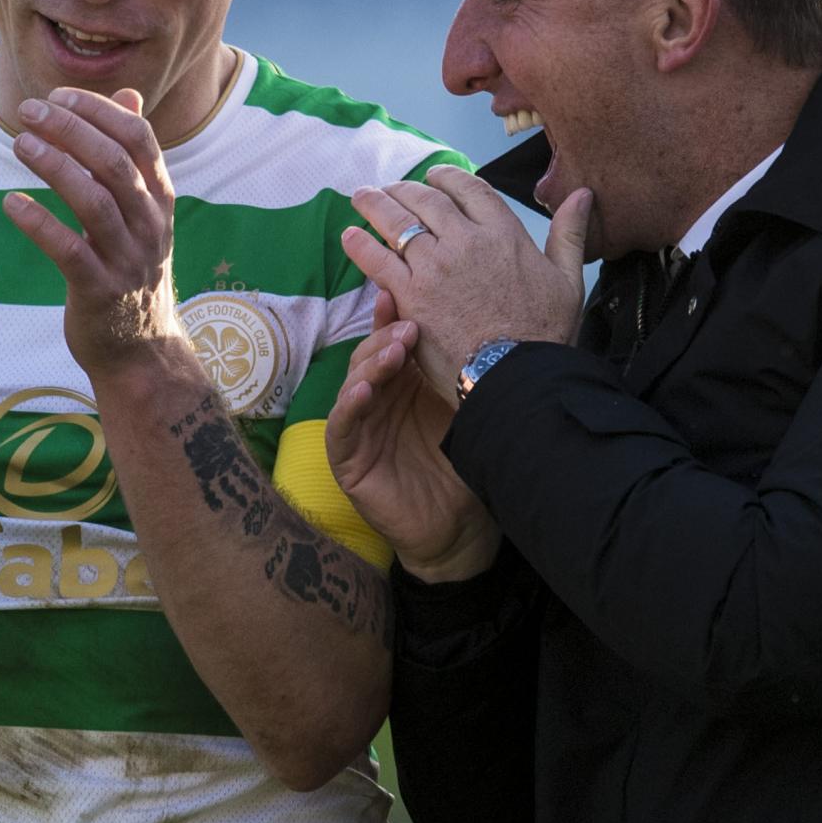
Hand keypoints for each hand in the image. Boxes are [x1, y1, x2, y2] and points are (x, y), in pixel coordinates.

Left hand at [2, 87, 183, 376]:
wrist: (140, 349)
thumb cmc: (129, 269)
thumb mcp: (141, 211)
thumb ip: (131, 155)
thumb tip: (129, 96)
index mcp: (159, 199)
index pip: (138, 136)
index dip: (97, 109)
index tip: (57, 95)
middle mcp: (150, 224)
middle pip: (115, 161)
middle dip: (71, 128)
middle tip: (27, 111)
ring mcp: (128, 259)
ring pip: (94, 200)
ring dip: (54, 166)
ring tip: (18, 144)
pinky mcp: (100, 291)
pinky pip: (69, 250)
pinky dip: (40, 223)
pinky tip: (10, 204)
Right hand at [327, 315, 501, 580]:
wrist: (460, 528)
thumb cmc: (464, 468)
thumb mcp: (463, 412)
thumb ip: (458, 373)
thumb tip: (480, 321)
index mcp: (404, 386)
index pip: (393, 343)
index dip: (393, 318)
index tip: (401, 294)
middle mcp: (378, 402)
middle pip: (370, 356)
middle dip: (386, 338)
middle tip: (409, 328)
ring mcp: (360, 429)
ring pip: (354, 385)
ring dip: (370, 365)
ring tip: (392, 353)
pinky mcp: (347, 460)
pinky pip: (342, 427)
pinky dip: (350, 406)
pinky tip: (363, 391)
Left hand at [340, 167, 589, 394]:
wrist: (516, 376)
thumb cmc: (544, 333)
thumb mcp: (569, 279)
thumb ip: (570, 233)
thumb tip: (583, 194)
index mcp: (504, 232)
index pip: (469, 187)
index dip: (446, 177)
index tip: (434, 177)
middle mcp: (466, 240)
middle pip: (426, 199)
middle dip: (404, 187)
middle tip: (389, 188)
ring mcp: (435, 266)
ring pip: (397, 221)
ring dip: (375, 204)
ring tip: (361, 197)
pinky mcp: (411, 295)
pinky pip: (378, 259)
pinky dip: (360, 243)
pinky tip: (349, 234)